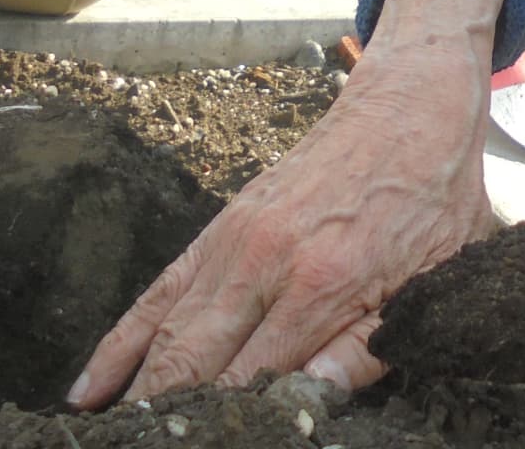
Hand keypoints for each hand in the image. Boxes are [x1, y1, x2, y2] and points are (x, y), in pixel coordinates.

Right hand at [67, 0, 499, 405]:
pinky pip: (157, 293)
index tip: (209, 442)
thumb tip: (316, 398)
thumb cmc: (431, 199)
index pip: (255, 382)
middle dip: (166, 416)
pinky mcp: (220, 227)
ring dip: (133, 392)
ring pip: (166, 335)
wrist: (409, 109)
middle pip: (194, 364)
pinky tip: (90, 388)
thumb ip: (370, 345)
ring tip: (109, 436)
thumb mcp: (433, 279)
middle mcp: (265, 264)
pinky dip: (119, 343)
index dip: (230, 424)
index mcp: (323, 285)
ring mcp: (234, 242)